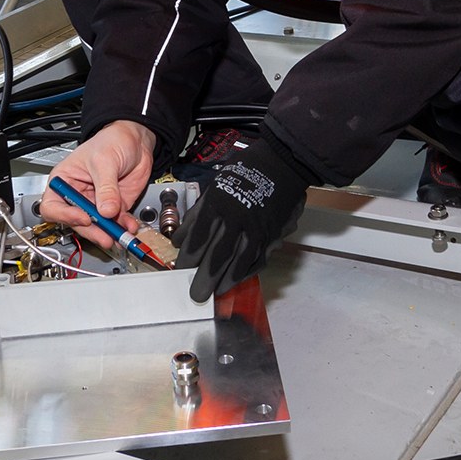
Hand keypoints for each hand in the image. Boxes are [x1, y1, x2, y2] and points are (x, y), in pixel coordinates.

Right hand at [41, 120, 155, 247]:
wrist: (135, 140)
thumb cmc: (111, 140)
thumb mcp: (104, 161)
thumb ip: (106, 187)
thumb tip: (106, 210)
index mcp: (64, 181)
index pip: (53, 206)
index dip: (66, 216)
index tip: (84, 217)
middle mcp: (78, 195)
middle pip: (76, 222)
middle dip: (92, 231)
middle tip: (105, 236)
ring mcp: (96, 203)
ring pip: (97, 227)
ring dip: (109, 233)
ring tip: (120, 235)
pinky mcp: (113, 207)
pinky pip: (116, 223)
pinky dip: (123, 227)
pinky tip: (130, 226)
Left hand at [175, 134, 309, 301]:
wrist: (282, 164)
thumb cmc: (243, 173)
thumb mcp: (213, 187)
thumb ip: (196, 215)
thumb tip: (179, 239)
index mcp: (218, 205)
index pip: (199, 239)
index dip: (189, 258)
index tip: (181, 269)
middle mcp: (237, 219)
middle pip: (218, 255)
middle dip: (206, 277)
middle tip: (197, 295)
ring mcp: (257, 229)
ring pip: (240, 262)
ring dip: (227, 280)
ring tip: (216, 292)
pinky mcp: (272, 234)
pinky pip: (258, 259)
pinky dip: (246, 272)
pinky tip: (236, 280)